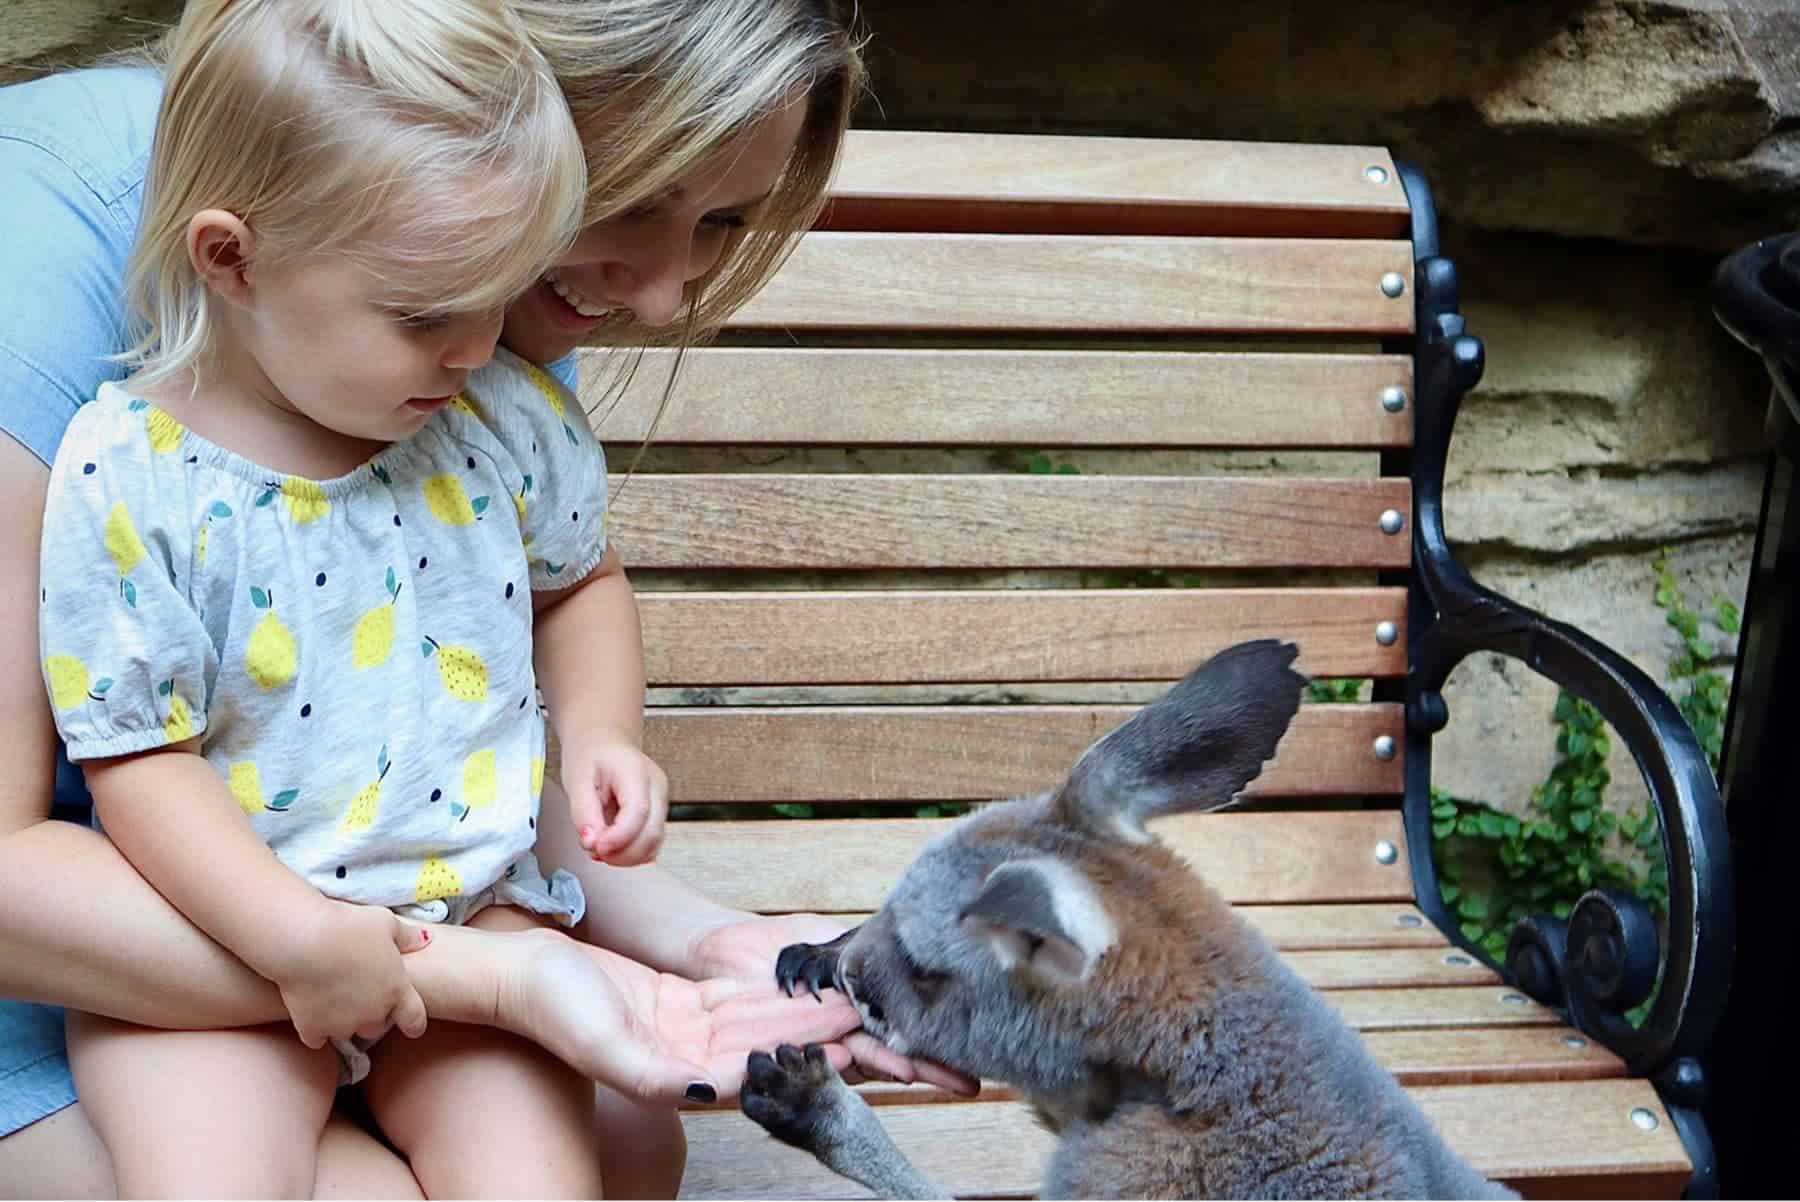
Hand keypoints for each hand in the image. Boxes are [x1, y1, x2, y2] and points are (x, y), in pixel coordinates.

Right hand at [272, 900, 429, 1048]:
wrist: (303, 939)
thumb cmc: (348, 926)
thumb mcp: (385, 923)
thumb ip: (408, 936)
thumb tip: (424, 939)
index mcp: (396, 991)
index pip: (414, 1021)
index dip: (413, 1022)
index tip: (409, 1022)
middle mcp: (372, 1014)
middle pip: (377, 1025)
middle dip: (371, 1013)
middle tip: (358, 990)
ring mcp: (342, 1025)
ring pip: (347, 1031)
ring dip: (343, 1020)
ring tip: (331, 995)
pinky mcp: (312, 1029)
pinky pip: (318, 1038)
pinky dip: (315, 1027)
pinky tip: (310, 1008)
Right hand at [499, 927, 874, 1102]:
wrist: (522, 972)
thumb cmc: (554, 1009)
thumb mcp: (605, 1045)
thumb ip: (655, 1075)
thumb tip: (708, 1090)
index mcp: (671, 1077)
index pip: (752, 1072)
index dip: (800, 1060)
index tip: (846, 1052)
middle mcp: (684, 1058)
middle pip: (763, 1046)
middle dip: (815, 1036)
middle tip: (867, 1021)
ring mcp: (683, 1030)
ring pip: (756, 1021)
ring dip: (801, 1012)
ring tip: (849, 1003)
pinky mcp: (678, 1003)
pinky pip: (734, 1000)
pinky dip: (771, 994)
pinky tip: (805, 987)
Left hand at [563, 740, 667, 865]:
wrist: (604, 744)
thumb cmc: (591, 757)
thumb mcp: (576, 779)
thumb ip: (583, 813)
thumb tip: (591, 843)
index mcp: (637, 772)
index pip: (638, 812)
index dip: (618, 838)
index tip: (594, 847)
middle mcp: (656, 788)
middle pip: (651, 834)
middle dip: (621, 854)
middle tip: (593, 851)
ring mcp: (661, 803)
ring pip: (654, 844)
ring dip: (625, 858)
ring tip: (599, 849)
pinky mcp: (657, 816)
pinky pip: (650, 845)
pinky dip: (631, 854)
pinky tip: (611, 848)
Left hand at [690, 912, 979, 1095]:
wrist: (713, 949)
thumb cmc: (766, 944)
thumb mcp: (821, 939)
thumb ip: (854, 949)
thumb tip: (900, 943)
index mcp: (849, 1007)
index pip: (896, 1028)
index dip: (930, 1041)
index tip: (968, 1051)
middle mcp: (834, 1033)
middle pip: (887, 1053)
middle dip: (928, 1065)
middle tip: (969, 1080)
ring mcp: (808, 1044)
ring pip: (858, 1062)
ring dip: (895, 1067)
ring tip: (931, 1073)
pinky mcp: (777, 1053)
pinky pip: (812, 1058)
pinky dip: (839, 1062)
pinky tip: (872, 1062)